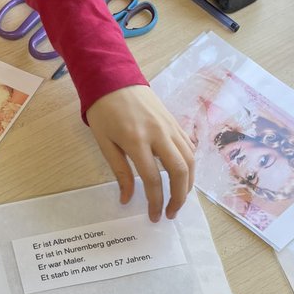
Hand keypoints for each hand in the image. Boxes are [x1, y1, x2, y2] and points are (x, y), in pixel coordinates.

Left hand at [86, 85, 195, 222]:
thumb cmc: (103, 111)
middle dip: (179, 197)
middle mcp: (158, 133)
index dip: (155, 202)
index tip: (153, 216)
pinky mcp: (175, 122)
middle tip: (171, 213)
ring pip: (190, 159)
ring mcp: (170, 126)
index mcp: (136, 140)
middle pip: (179, 171)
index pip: (153, 179)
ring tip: (179, 199)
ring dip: (188, 183)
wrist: (113, 77)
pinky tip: (183, 178)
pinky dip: (189, 166)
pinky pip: (188, 147)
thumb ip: (120, 171)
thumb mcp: (105, 143)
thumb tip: (127, 198)